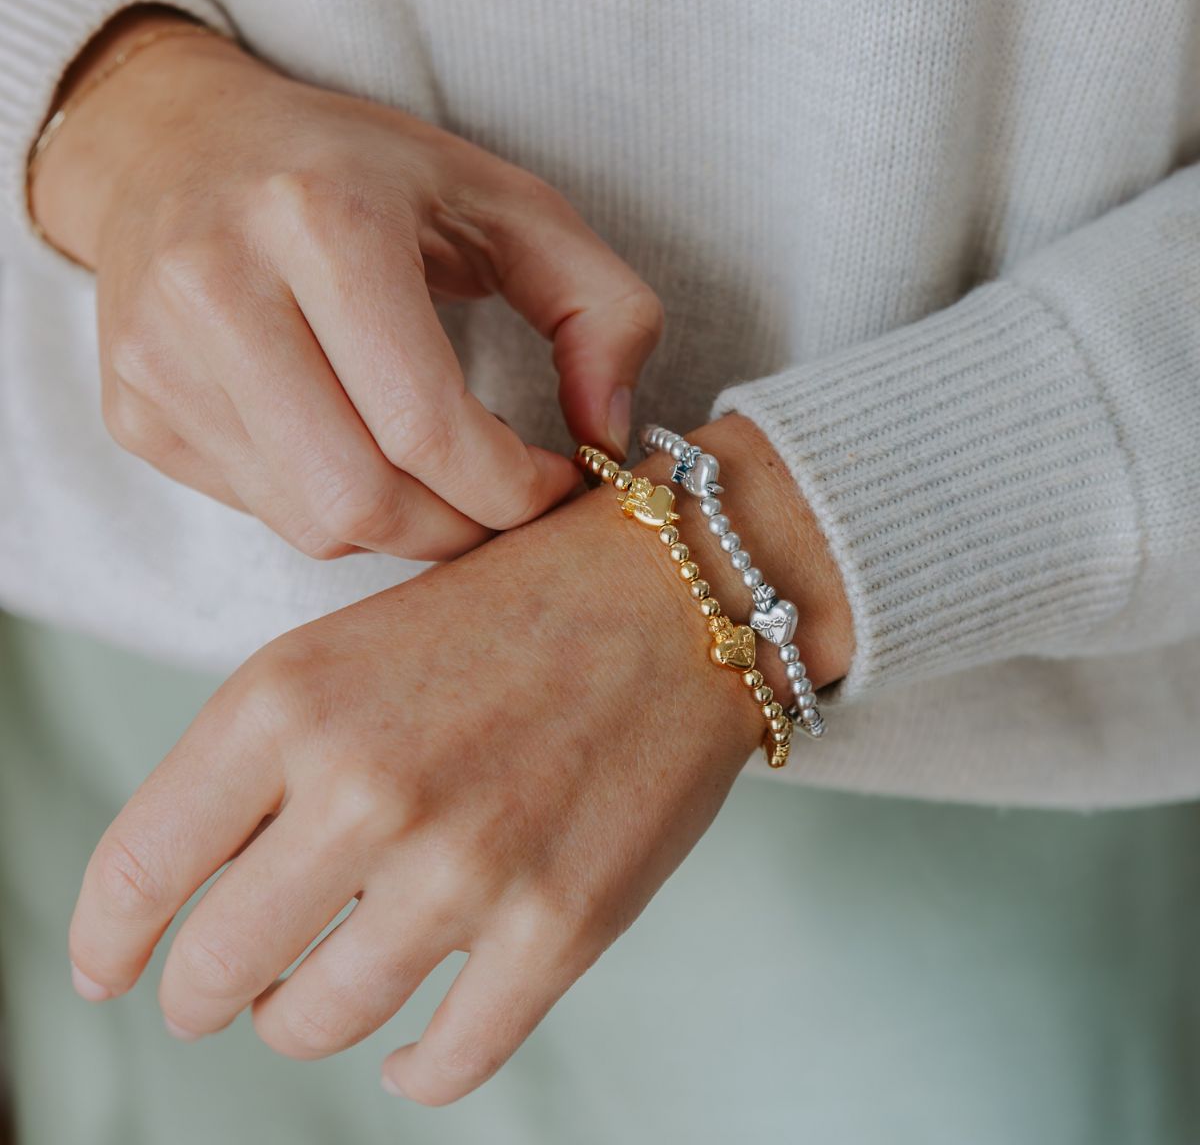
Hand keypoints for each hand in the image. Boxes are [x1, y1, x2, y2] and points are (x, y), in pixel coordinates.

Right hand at [31, 10, 660, 559]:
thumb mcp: (507, 202)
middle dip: (460, 529)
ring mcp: (160, 359)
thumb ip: (599, 308)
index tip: (553, 482)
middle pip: (363, 499)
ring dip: (403, 525)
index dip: (513, 489)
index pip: (427, 427)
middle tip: (502, 500)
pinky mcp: (135, 410)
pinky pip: (266, 512)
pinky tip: (354, 446)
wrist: (178, 145)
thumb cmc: (363, 174)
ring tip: (435, 469)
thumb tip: (609, 439)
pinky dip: (335, 506)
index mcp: (322, 220)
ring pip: (313, 524)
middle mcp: (218, 288)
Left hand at [67, 415, 852, 1103]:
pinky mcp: (558, 926)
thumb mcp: (353, 644)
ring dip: (302, 1022)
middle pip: (218, 966)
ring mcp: (465, 866)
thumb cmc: (512, 609)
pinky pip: (446, 1063)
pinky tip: (410, 1045)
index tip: (110, 968)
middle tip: (222, 991)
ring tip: (316, 997)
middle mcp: (365, 786)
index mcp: (291, 699)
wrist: (672, 595)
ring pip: (320, 1021)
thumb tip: (190, 888)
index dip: (107, 936)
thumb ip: (262, 757)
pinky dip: (415, 1069)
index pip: (142, 863)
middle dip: (206, 994)